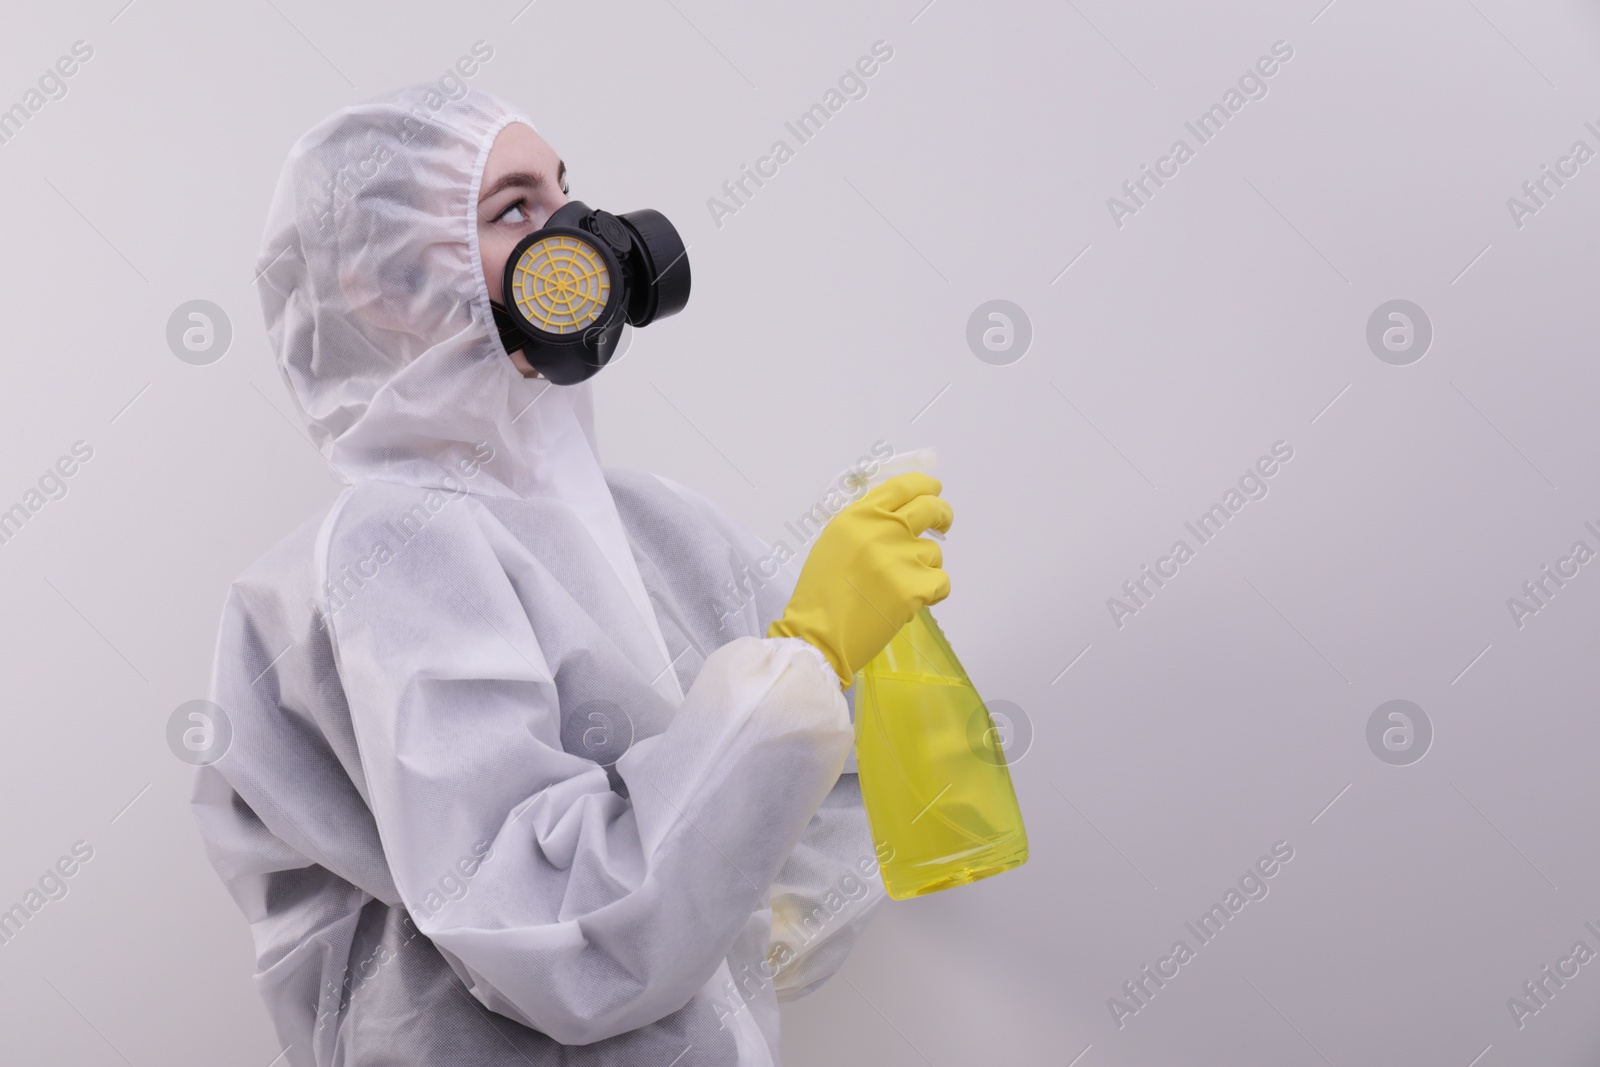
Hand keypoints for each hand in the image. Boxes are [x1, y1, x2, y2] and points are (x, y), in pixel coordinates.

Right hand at [767, 473, 952, 686]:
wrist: (819, 635)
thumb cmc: (820, 594)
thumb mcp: (834, 543)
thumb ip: (864, 525)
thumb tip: (897, 516)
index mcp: (859, 516)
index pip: (903, 486)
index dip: (924, 485)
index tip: (933, 489)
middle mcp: (883, 529)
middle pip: (931, 508)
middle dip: (943, 514)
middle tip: (943, 523)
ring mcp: (902, 557)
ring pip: (934, 552)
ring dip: (924, 568)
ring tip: (897, 587)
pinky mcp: (916, 587)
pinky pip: (941, 582)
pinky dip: (932, 594)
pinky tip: (908, 604)